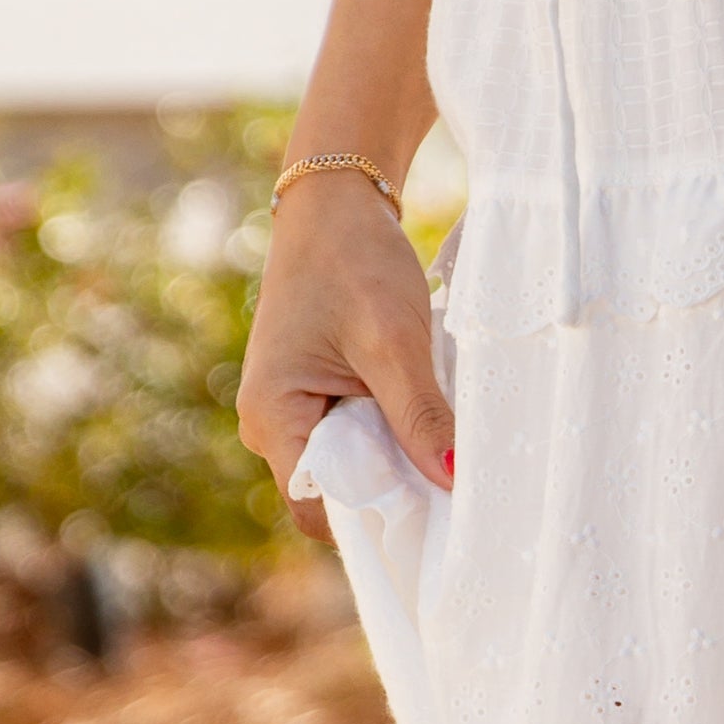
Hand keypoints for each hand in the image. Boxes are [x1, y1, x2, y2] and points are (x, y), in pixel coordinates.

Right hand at [237, 172, 454, 545]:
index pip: (318, 510)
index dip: (373, 521)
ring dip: (398, 462)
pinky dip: (395, 436)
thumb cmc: (354, 260)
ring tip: (444, 445)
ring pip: (353, 468)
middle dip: (393, 493)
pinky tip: (429, 421)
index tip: (433, 517)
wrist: (336, 202)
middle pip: (337, 495)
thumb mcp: (394, 341)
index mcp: (270, 417)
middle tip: (453, 482)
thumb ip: (419, 415)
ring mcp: (291, 412)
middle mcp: (270, 424)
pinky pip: (356, 439)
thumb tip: (452, 481)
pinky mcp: (315, 398)